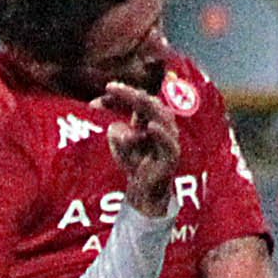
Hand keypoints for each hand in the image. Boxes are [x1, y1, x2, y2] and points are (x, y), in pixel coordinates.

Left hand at [97, 79, 179, 211]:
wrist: (144, 189)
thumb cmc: (133, 161)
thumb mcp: (118, 142)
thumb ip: (115, 130)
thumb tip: (115, 125)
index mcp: (150, 117)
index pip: (138, 98)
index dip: (122, 93)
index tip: (105, 89)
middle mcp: (162, 124)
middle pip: (149, 102)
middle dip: (129, 94)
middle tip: (110, 88)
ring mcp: (168, 138)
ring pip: (162, 117)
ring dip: (146, 106)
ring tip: (133, 97)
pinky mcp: (172, 156)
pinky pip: (169, 143)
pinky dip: (161, 134)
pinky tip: (150, 127)